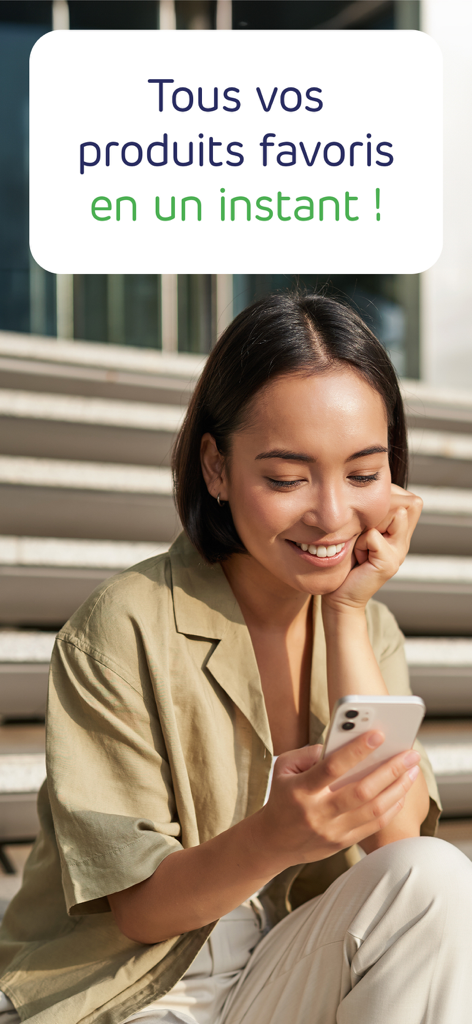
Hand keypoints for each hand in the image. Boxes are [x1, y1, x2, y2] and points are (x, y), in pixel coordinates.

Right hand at [258, 733, 420, 867]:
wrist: (273, 842)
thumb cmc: (283, 796)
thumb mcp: (284, 768)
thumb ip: (311, 753)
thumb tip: (344, 744)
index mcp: (301, 790)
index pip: (332, 767)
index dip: (357, 750)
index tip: (379, 734)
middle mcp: (318, 813)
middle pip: (362, 791)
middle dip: (390, 770)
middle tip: (410, 753)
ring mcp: (332, 831)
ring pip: (373, 810)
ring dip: (398, 788)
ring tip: (412, 770)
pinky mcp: (342, 844)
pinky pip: (374, 825)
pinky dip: (392, 807)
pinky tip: (401, 791)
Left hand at [323, 484, 422, 612]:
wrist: (340, 595)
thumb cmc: (344, 559)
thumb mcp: (359, 530)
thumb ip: (372, 514)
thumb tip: (377, 493)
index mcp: (399, 532)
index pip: (409, 500)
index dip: (388, 499)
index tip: (367, 520)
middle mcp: (404, 541)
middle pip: (404, 504)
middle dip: (378, 512)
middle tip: (363, 536)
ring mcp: (399, 553)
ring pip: (392, 516)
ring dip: (369, 527)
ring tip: (361, 545)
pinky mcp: (389, 563)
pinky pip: (373, 536)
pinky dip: (360, 543)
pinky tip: (358, 557)